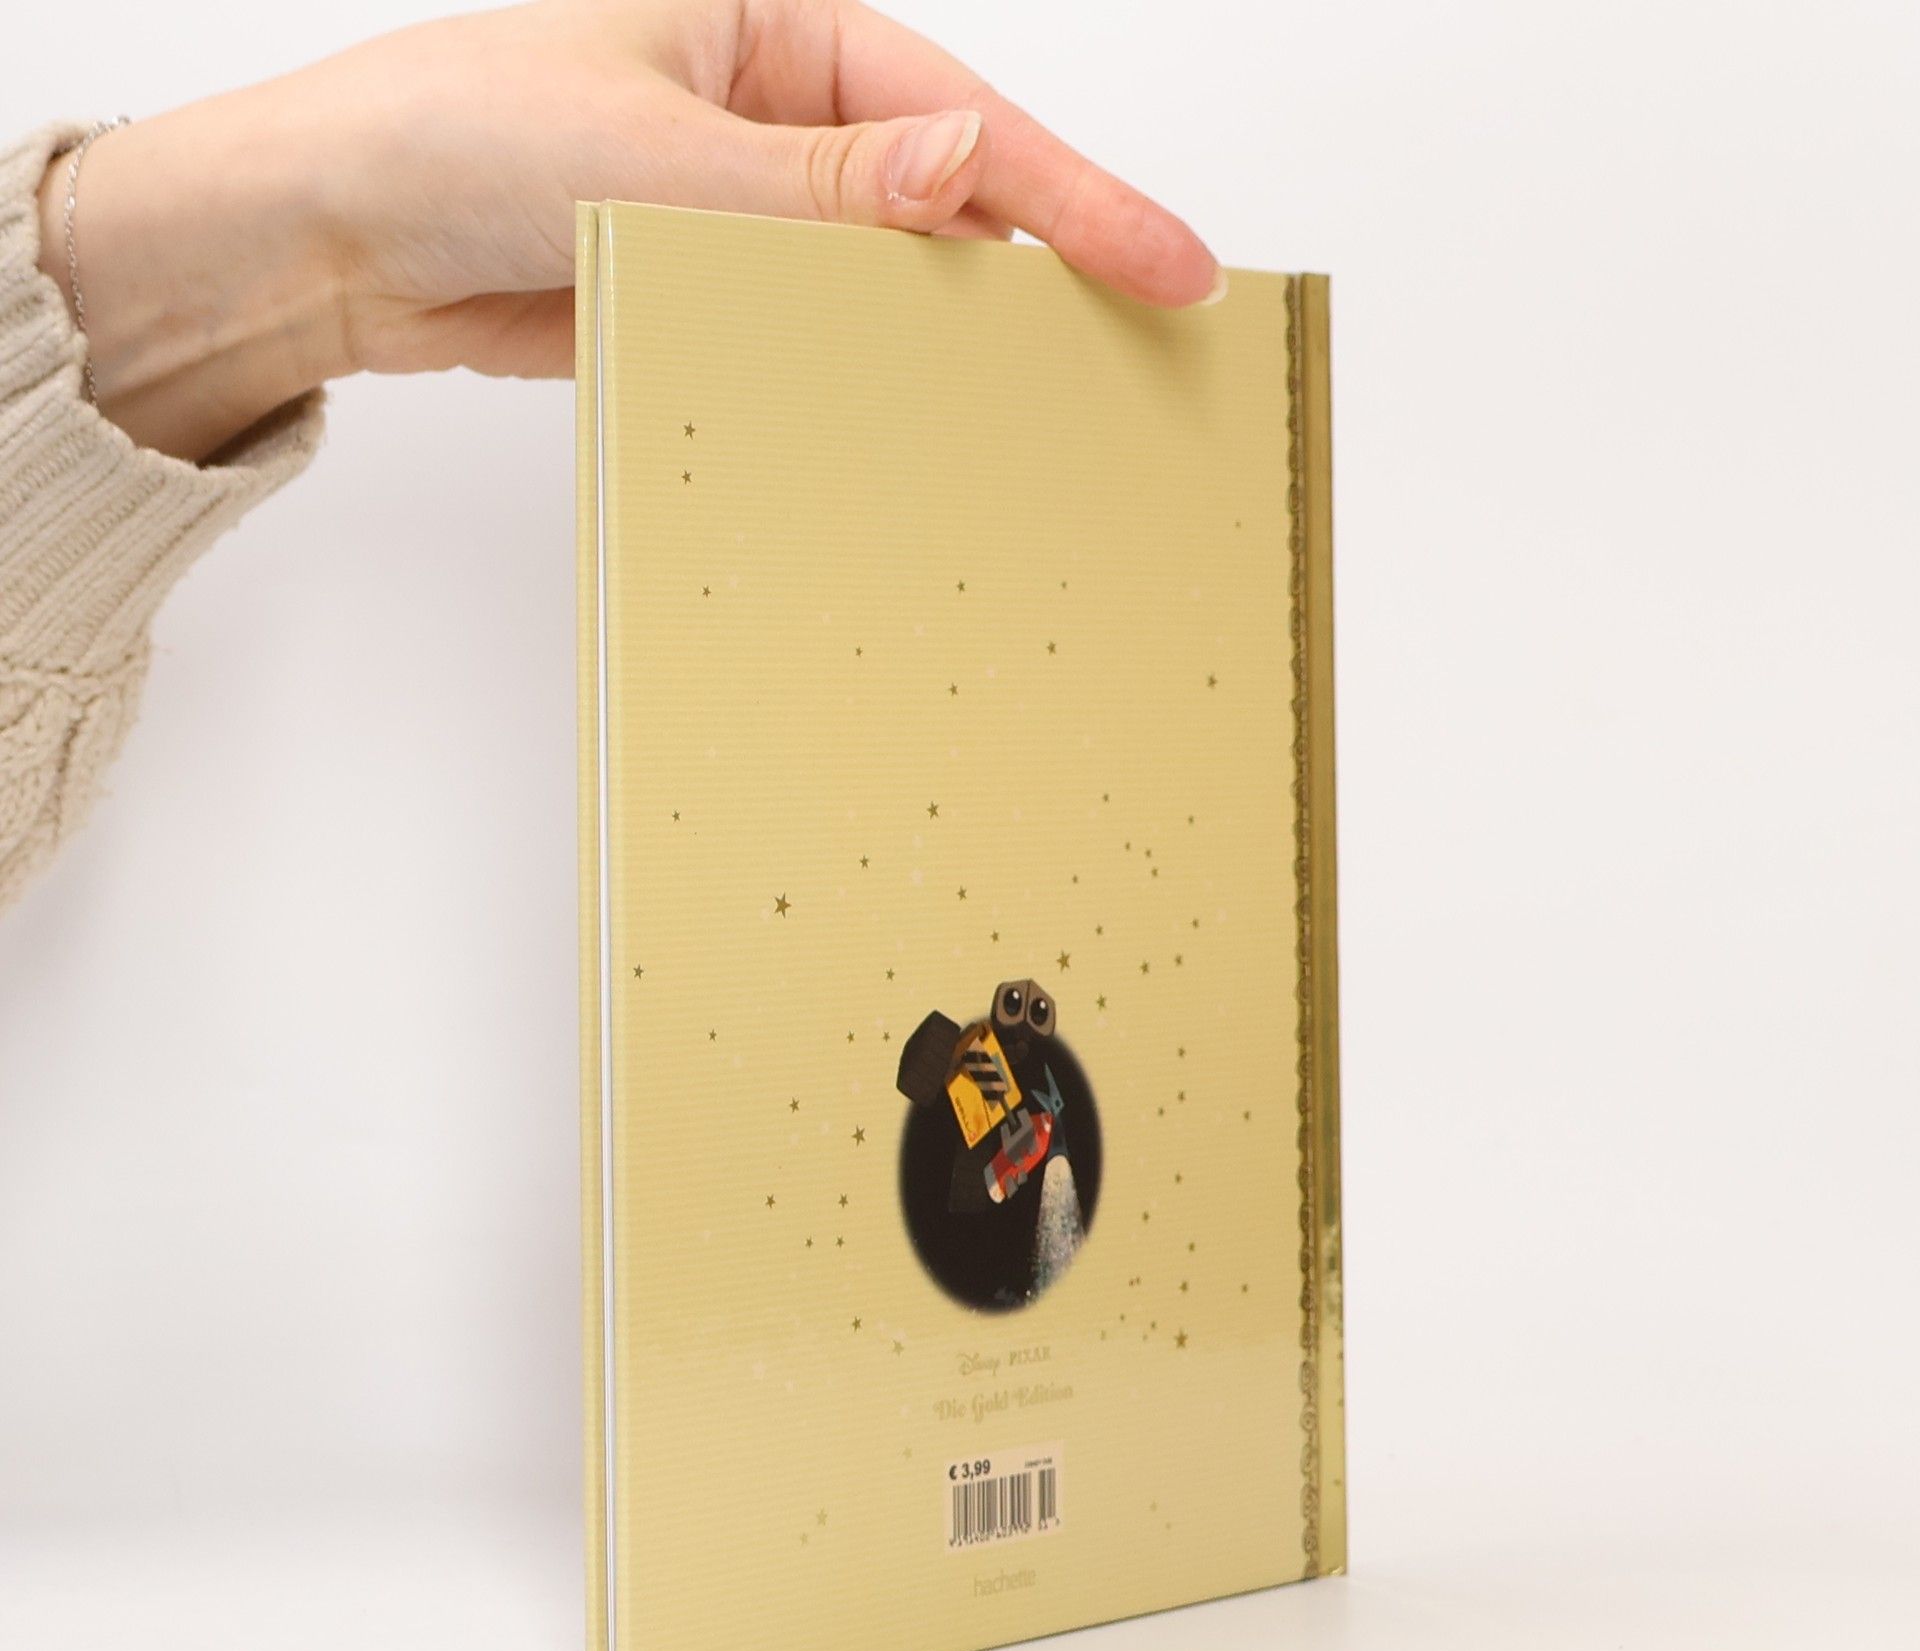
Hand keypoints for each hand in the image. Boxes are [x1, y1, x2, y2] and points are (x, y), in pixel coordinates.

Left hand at [36, 0, 1222, 462]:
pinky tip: (920, 422)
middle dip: (1049, 272)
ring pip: (895, 285)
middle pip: (954, 203)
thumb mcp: (644, 148)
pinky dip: (871, 381)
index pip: (962, 122)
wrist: (336, 237)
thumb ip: (808, 180)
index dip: (1076, 197)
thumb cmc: (452, 135)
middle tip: (1152, 349)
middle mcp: (779, 124)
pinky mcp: (718, 299)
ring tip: (1053, 407)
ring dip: (959, 341)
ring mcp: (755, 220)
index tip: (1168, 264)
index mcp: (778, 35)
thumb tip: (958, 160)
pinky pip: (823, 341)